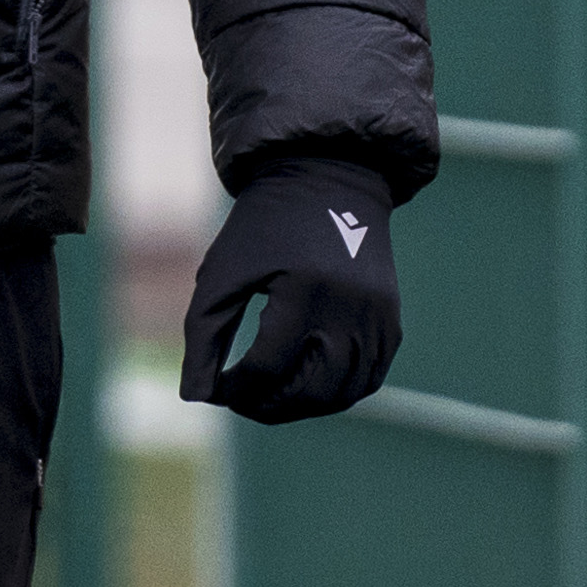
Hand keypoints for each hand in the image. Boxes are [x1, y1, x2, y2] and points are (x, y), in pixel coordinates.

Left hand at [181, 156, 402, 425]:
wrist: (327, 179)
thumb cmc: (263, 228)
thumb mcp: (224, 271)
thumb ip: (204, 335)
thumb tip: (196, 398)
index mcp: (303, 288)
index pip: (267, 366)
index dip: (235, 389)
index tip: (216, 390)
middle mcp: (349, 307)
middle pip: (309, 389)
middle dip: (268, 406)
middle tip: (241, 400)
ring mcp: (377, 317)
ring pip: (341, 393)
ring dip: (301, 406)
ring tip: (269, 398)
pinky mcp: (391, 321)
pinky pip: (367, 378)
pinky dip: (335, 393)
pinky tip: (304, 386)